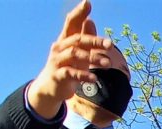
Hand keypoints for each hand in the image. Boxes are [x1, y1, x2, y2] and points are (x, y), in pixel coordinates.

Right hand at [27, 1, 114, 118]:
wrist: (51, 88)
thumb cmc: (67, 66)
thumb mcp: (78, 52)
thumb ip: (84, 37)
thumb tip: (90, 20)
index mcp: (65, 39)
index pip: (71, 22)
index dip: (79, 13)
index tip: (88, 3)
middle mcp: (60, 47)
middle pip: (77, 40)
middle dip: (94, 41)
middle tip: (111, 45)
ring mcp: (57, 61)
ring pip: (75, 55)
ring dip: (92, 58)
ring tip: (108, 64)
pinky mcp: (58, 76)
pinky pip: (71, 73)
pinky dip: (83, 75)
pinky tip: (95, 78)